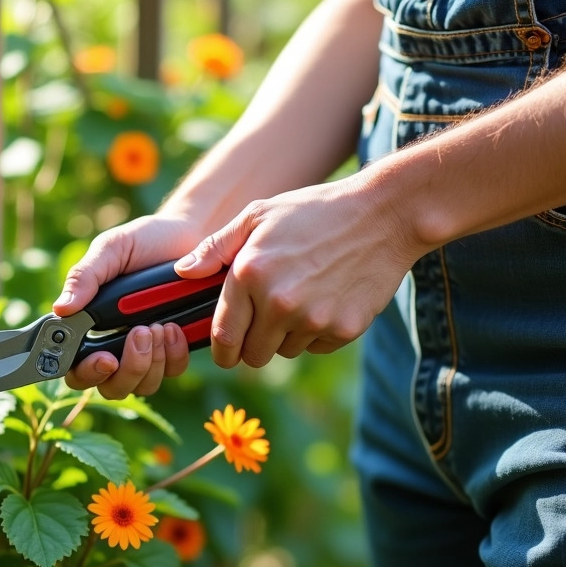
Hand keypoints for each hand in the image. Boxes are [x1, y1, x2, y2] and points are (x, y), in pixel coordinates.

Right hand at [54, 214, 206, 397]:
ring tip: (160, 323)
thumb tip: (61, 309)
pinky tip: (175, 326)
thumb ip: (86, 277)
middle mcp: (115, 344)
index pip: (76, 368)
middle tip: (140, 332)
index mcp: (90, 324)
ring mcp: (147, 351)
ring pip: (143, 384)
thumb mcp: (111, 250)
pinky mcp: (175, 349)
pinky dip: (175, 354)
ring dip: (152, 360)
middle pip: (112, 386)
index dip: (86, 373)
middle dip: (128, 368)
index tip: (104, 358)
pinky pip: (173, 370)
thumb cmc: (143, 241)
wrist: (191, 234)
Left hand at [174, 176, 426, 368]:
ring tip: (303, 295)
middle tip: (267, 319)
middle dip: (254, 343)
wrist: (383, 215)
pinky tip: (328, 297)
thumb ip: (216, 247)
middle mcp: (278, 302)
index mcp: (250, 274)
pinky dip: (318, 332)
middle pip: (253, 355)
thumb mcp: (259, 215)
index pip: (223, 337)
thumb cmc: (314, 211)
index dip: (221, 351)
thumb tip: (182, 273)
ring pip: (286, 351)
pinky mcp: (344, 329)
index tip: (225, 352)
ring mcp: (313, 319)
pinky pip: (318, 346)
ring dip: (288, 334)